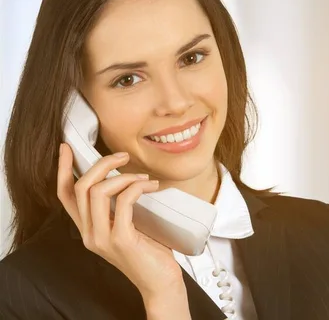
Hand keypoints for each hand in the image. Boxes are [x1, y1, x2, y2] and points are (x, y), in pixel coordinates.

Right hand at [56, 143, 188, 307]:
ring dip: (123, 176)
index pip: (65, 196)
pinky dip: (137, 187)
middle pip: (80, 187)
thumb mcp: (130, 226)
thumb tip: (130, 176)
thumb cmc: (151, 253)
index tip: (67, 148)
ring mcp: (103, 238)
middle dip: (101, 164)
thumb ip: (121, 208)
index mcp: (89, 229)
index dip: (63, 170)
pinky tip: (151, 187)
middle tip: (123, 157)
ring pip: (98, 192)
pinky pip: (124, 201)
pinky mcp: (121, 239)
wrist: (161, 283)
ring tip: (144, 178)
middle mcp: (90, 234)